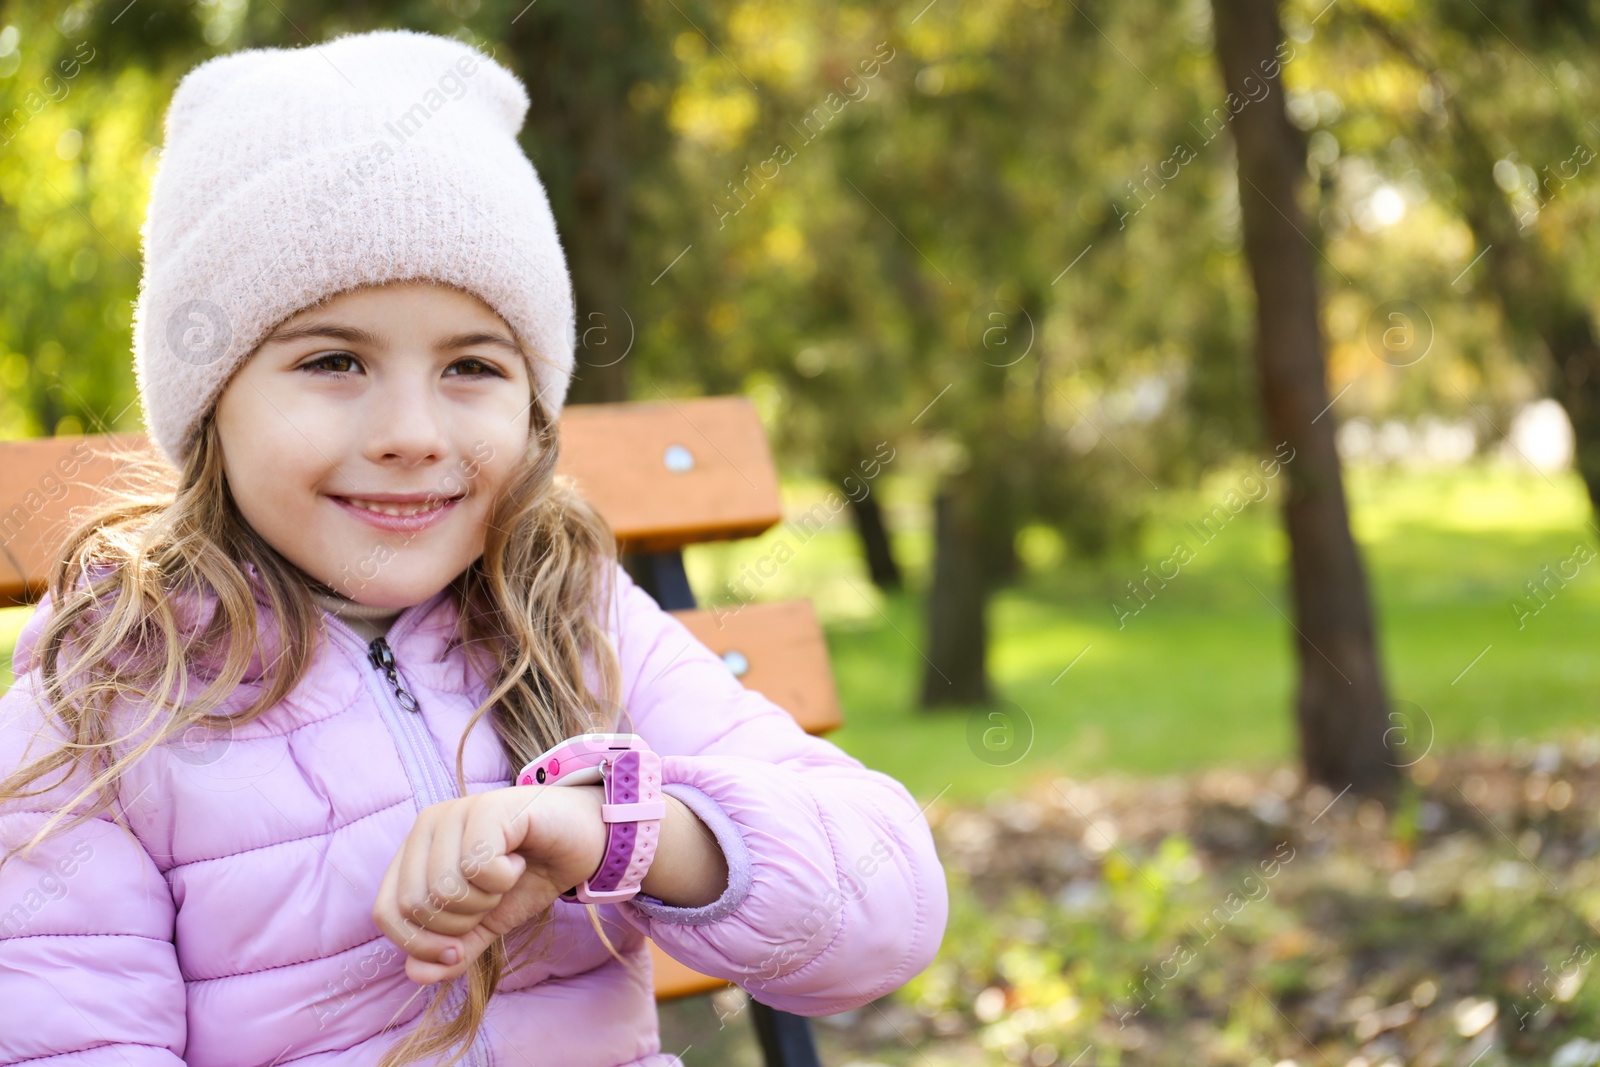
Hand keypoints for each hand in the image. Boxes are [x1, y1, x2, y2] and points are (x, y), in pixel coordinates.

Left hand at [371, 784, 605, 984]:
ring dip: (486, 899)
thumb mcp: (486, 923)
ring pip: (445, 888)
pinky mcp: (487, 807)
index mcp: (415, 852)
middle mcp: (426, 826)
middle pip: (416, 905)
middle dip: (461, 922)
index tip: (460, 948)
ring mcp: (455, 812)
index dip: (420, 944)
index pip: (387, 912)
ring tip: (506, 876)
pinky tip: (518, 859)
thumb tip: (415, 974)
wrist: (583, 842)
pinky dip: (504, 878)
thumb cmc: (531, 875)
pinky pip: (478, 867)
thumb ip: (452, 950)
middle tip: (492, 898)